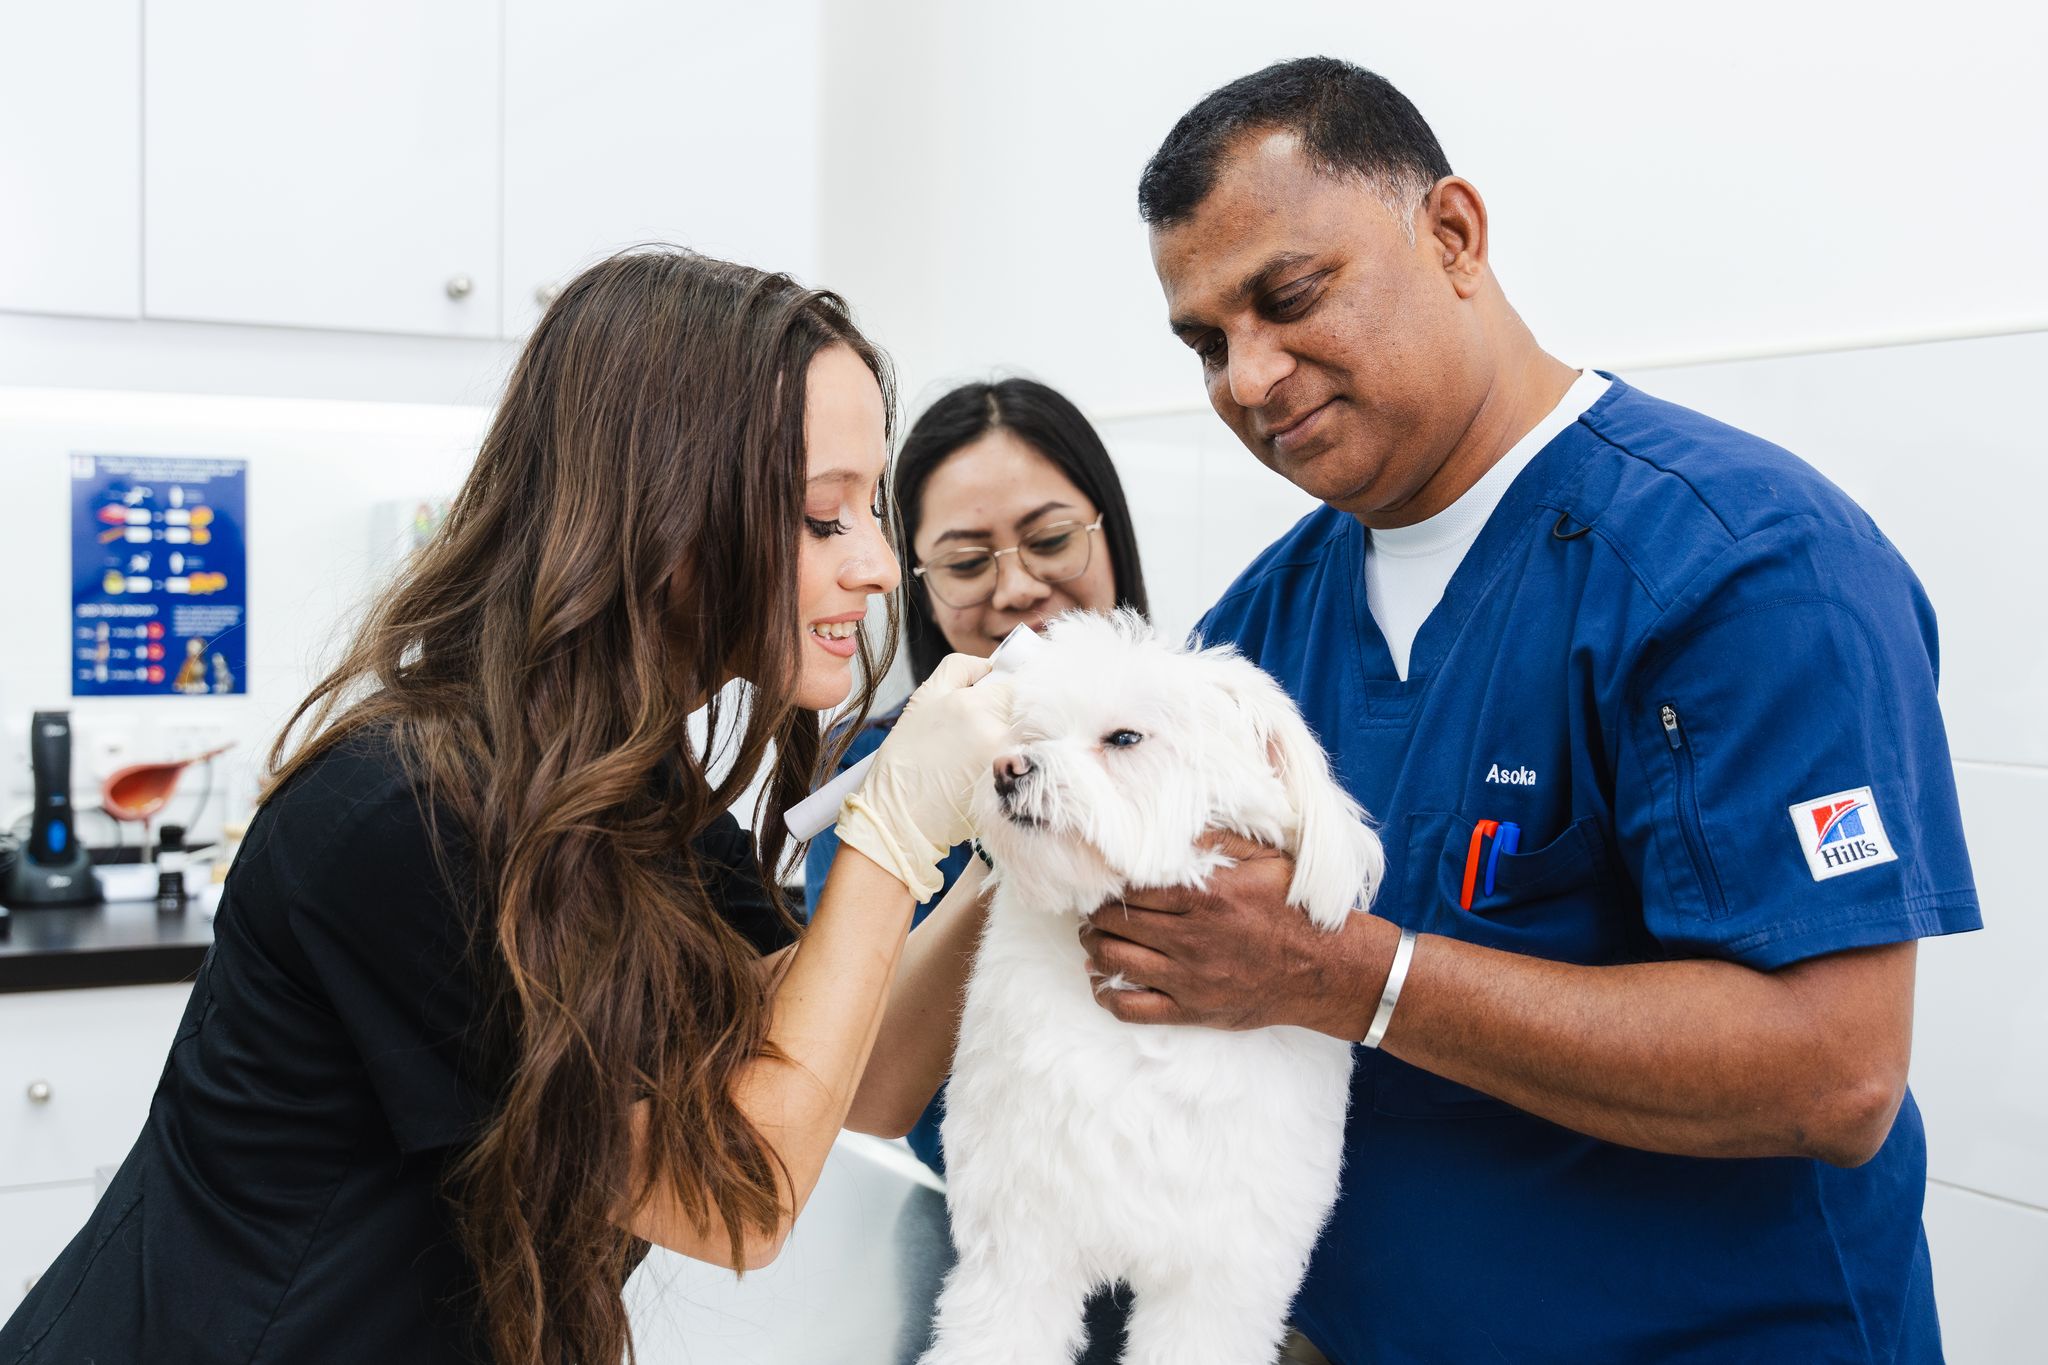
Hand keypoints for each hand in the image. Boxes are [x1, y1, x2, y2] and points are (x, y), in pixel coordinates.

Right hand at [834, 653, 1012, 897]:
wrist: (899, 815)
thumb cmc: (908, 757)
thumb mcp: (925, 698)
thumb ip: (963, 669)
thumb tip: (994, 665)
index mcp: (976, 704)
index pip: (1016, 683)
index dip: (1006, 688)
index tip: (995, 697)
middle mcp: (998, 732)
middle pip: (1025, 710)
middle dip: (1010, 714)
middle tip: (980, 729)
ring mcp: (1009, 763)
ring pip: (1027, 737)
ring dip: (1013, 739)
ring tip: (978, 754)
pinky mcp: (1014, 788)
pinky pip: (1026, 764)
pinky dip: (1015, 764)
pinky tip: (984, 772)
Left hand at [1079, 833, 1395, 1038]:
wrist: (1324, 969)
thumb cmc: (1293, 910)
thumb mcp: (1265, 861)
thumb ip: (1219, 841)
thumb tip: (1175, 829)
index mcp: (1207, 896)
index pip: (1133, 887)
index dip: (1112, 885)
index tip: (1107, 883)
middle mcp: (1192, 937)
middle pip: (1115, 921)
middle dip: (1097, 914)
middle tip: (1095, 910)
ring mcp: (1189, 977)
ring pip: (1114, 960)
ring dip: (1094, 947)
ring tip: (1095, 938)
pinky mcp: (1191, 1010)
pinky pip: (1130, 1008)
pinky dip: (1106, 993)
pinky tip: (1101, 980)